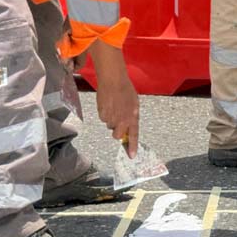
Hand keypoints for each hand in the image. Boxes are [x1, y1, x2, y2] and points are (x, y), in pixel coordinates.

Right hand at [88, 39, 139, 155]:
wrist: (113, 80)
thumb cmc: (126, 90)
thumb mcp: (134, 104)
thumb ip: (132, 118)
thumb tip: (128, 129)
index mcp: (133, 117)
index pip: (133, 135)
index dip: (132, 146)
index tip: (131, 156)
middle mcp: (122, 120)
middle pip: (116, 135)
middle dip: (117, 130)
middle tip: (118, 120)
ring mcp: (111, 117)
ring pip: (109, 126)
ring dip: (111, 120)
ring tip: (114, 106)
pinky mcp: (101, 113)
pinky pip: (103, 119)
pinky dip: (105, 114)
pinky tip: (108, 104)